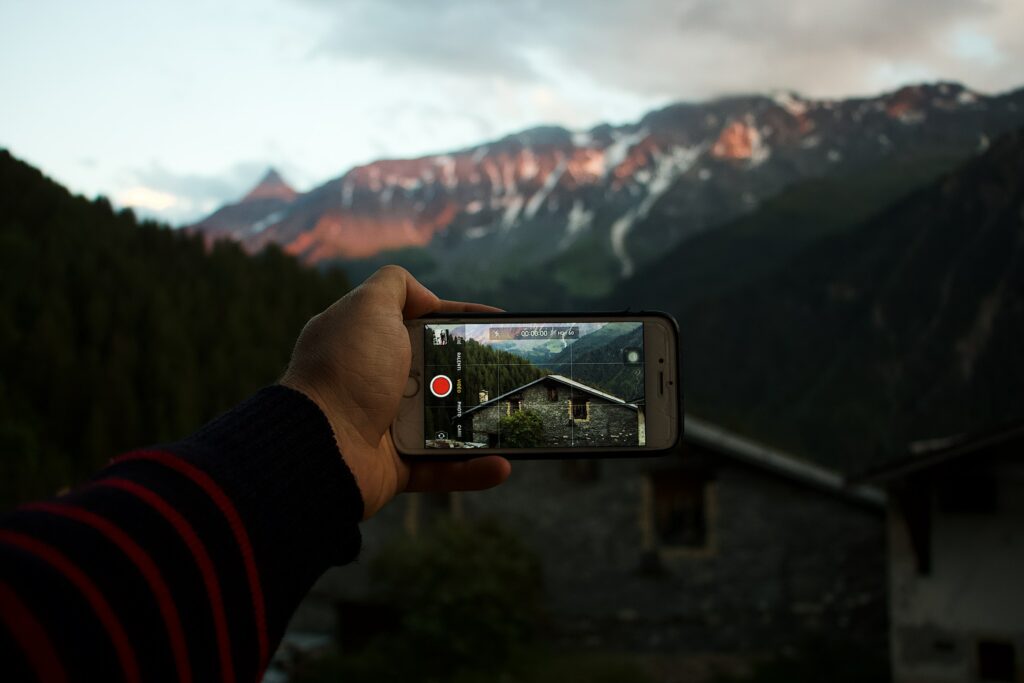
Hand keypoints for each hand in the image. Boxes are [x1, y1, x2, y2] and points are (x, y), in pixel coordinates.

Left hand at [281, 265, 510, 518]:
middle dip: (477, 372)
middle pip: (440, 372)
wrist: (319, 444)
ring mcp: (387, 426)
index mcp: (368, 342)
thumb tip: (427, 298)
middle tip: (513, 372)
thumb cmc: (347, 370)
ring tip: (515, 420)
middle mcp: (376, 381)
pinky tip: (502, 465)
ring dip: (483, 424)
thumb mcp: (367, 306)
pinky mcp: (397, 467)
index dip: (460, 320)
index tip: (496, 323)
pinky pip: (443, 468)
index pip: (422, 323)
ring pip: (448, 422)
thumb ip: (395, 284)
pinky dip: (472, 469)